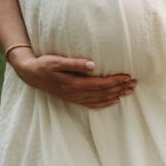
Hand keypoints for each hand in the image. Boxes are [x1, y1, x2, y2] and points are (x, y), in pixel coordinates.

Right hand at [9, 49, 134, 108]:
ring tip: (130, 90)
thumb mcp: (57, 61)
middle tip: (135, 83)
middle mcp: (77, 94)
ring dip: (117, 95)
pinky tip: (116, 100)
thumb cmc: (44, 64)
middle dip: (120, 88)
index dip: (116, 81)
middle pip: (104, 93)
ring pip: (101, 99)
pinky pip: (93, 105)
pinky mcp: (74, 99)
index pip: (101, 84)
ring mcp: (76, 98)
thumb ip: (75, 63)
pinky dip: (106, 103)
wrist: (31, 74)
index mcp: (74, 84)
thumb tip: (92, 64)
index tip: (128, 76)